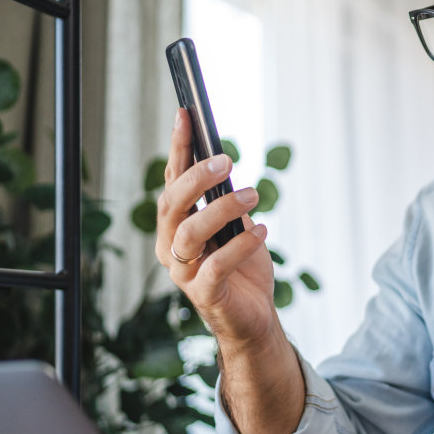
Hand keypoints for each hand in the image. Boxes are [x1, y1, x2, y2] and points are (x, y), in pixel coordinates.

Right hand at [155, 108, 277, 350]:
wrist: (253, 318)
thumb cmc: (241, 268)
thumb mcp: (234, 226)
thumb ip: (223, 199)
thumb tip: (223, 161)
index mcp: (175, 226)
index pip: (171, 181)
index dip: (177, 148)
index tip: (186, 115)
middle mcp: (171, 247)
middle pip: (171, 205)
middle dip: (195, 179)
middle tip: (226, 160)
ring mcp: (184, 272)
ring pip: (189, 234)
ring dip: (222, 209)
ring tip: (252, 195)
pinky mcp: (205, 294)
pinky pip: (217, 266)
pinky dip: (241, 245)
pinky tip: (262, 230)